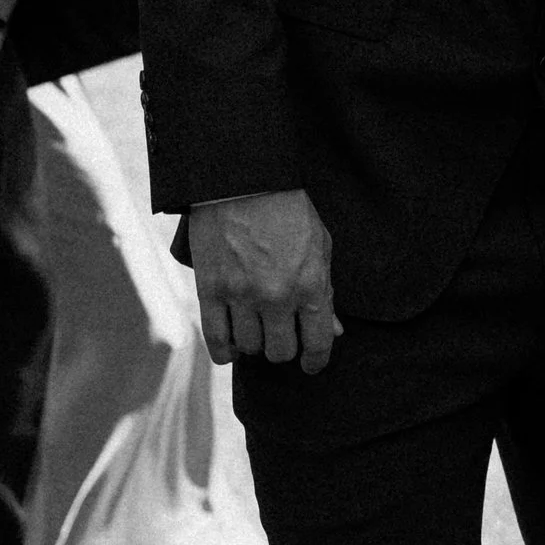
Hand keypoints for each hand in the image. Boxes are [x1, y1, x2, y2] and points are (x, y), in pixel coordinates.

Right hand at [187, 190, 339, 372]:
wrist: (244, 179)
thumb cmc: (288, 210)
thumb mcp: (320, 246)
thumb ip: (325, 291)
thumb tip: (334, 332)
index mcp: (310, 284)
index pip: (318, 343)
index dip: (316, 360)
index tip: (311, 364)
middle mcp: (276, 296)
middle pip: (280, 351)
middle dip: (283, 348)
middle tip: (281, 336)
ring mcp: (241, 294)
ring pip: (249, 347)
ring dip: (255, 343)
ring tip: (256, 330)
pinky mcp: (210, 289)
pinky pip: (216, 338)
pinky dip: (225, 350)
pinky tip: (232, 348)